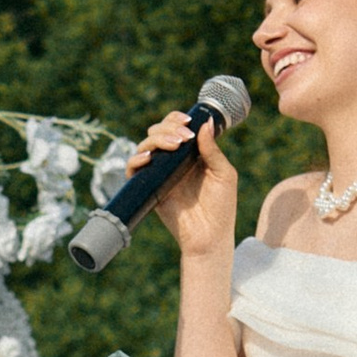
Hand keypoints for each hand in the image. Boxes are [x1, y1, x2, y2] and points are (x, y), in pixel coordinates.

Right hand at [128, 108, 237, 257]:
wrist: (209, 236)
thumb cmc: (221, 207)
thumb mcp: (223, 174)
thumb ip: (212, 149)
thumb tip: (203, 123)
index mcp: (191, 154)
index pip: (176, 128)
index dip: (177, 119)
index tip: (187, 120)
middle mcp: (173, 161)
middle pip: (157, 132)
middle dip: (167, 128)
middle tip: (183, 137)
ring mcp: (160, 174)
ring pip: (145, 146)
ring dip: (156, 140)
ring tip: (173, 146)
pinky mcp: (149, 188)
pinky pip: (133, 170)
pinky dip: (136, 160)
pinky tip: (149, 158)